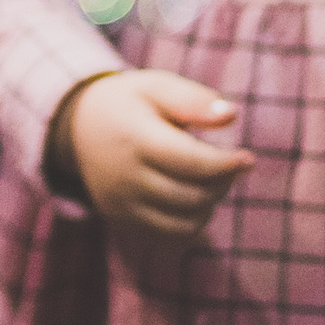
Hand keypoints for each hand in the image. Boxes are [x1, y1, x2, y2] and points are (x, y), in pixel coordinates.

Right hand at [53, 70, 253, 237]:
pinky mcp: (121, 220)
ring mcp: (120, 203)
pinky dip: (192, 225)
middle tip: (227, 165)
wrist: (77, 125)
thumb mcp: (155, 86)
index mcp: (134, 138)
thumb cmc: (129, 102)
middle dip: (221, 183)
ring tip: (209, 181)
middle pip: (192, 196)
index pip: (192, 163)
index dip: (227, 165)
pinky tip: (194, 200)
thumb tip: (230, 115)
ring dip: (209, 205)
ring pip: (184, 222)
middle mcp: (124, 176)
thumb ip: (192, 100)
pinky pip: (169, 238)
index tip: (247, 158)